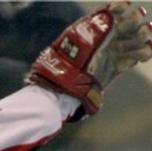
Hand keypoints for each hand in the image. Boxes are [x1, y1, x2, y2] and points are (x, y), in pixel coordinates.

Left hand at [27, 2, 151, 115]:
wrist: (67, 84)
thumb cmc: (73, 57)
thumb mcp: (86, 34)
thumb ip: (102, 20)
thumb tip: (119, 7)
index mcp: (97, 28)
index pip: (114, 13)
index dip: (123, 9)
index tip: (132, 8)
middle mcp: (105, 40)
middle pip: (126, 28)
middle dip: (137, 26)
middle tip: (145, 29)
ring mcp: (110, 54)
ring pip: (131, 44)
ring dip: (141, 41)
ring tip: (148, 44)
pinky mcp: (113, 69)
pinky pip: (129, 60)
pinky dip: (140, 56)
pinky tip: (146, 53)